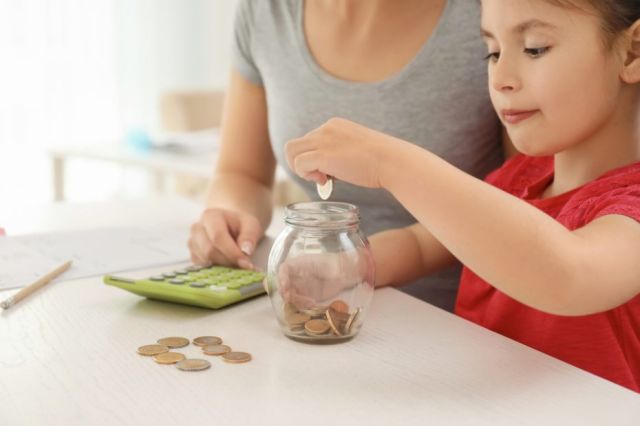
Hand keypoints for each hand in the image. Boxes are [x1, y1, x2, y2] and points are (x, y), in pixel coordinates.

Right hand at [188, 208, 262, 268]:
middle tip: (244, 265)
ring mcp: (192, 242)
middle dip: (228, 261)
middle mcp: (197, 228)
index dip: (232, 252)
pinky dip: (217, 270)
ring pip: (205, 261)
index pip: (218, 237)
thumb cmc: (240, 225)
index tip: (246, 263)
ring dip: (223, 267)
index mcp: (210, 216)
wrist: (230, 226)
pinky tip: (227, 264)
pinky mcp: (193, 255)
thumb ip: (250, 236)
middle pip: (209, 251)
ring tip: (236, 262)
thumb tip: (245, 251)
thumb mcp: (251, 225)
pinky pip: (202, 268)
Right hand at [276, 250, 371, 309]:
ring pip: (288, 295)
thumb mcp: (330, 264)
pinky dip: (301, 305)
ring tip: (309, 302)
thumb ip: (325, 270)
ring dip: (294, 300)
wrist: (345, 273)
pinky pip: (297, 302)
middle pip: (282, 283)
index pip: (284, 269)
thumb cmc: (337, 264)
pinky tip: (312, 304)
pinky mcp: (306, 296)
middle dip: (283, 291)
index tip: (285, 286)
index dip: (281, 277)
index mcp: (299, 264)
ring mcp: (300, 286)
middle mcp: (297, 275)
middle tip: (290, 297)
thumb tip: (320, 276)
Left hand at [285, 117, 402, 188]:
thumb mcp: (357, 150)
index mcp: (334, 125)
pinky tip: (324, 181)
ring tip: (320, 178)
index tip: (329, 172)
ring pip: (291, 151)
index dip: (314, 158)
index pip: (309, 140)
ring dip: (300, 168)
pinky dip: (306, 175)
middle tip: (321, 177)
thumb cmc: (381, 161)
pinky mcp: (323, 155)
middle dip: (304, 163)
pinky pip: (299, 164)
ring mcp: (324, 140)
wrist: (392, 161)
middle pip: (296, 145)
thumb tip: (325, 172)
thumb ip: (339, 154)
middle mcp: (326, 128)